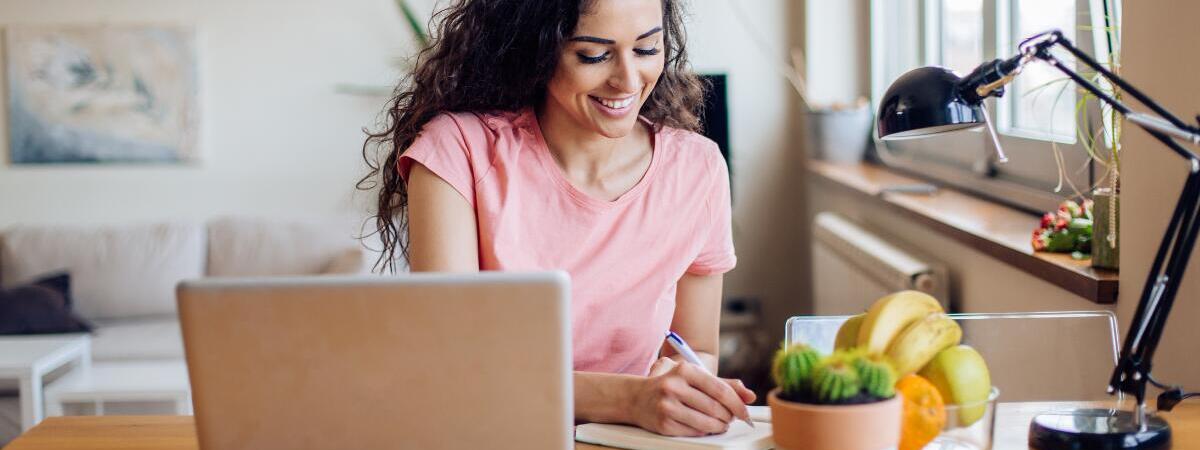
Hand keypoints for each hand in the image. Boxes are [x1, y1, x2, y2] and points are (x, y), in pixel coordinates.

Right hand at [629, 357, 756, 436]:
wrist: (635, 397)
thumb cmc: (670, 384)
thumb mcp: (694, 377)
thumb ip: (723, 383)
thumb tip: (749, 395)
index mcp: (685, 370)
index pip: (720, 390)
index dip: (737, 404)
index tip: (745, 413)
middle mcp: (674, 386)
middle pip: (715, 408)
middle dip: (729, 417)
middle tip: (731, 418)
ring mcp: (667, 406)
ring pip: (706, 423)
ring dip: (719, 426)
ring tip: (721, 424)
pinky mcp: (664, 424)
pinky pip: (694, 432)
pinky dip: (704, 432)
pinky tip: (705, 427)